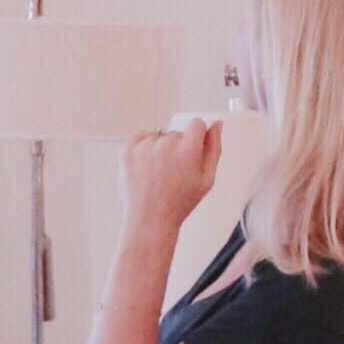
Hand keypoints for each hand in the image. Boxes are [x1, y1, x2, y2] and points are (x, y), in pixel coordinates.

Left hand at [121, 117, 220, 235]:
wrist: (150, 219)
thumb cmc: (179, 203)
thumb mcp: (207, 179)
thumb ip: (214, 148)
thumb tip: (217, 125)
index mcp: (188, 150)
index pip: (196, 124)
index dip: (197, 138)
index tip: (192, 152)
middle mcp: (166, 145)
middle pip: (176, 133)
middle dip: (178, 148)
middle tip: (174, 173)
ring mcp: (144, 147)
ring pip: (158, 136)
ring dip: (160, 149)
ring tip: (159, 174)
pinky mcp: (127, 150)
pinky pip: (140, 137)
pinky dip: (143, 147)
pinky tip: (147, 167)